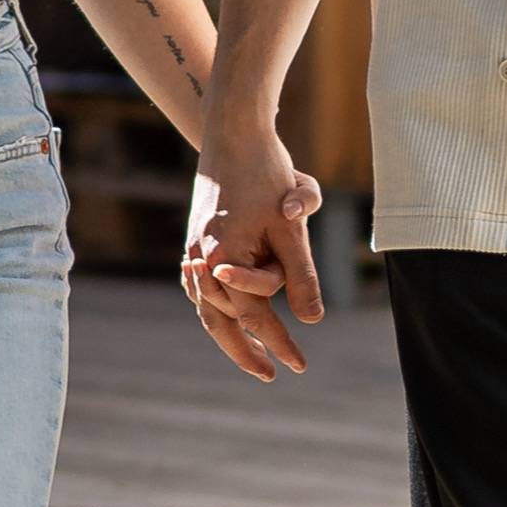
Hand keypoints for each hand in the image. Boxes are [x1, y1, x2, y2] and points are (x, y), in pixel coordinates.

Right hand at [182, 109, 318, 380]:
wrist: (233, 132)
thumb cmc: (266, 174)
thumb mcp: (291, 226)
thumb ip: (301, 274)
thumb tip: (313, 320)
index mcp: (223, 259)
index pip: (254, 317)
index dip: (278, 343)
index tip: (299, 366)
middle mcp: (201, 260)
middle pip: (219, 322)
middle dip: (245, 350)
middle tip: (269, 374)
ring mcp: (193, 249)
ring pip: (205, 306)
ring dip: (227, 332)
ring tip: (249, 351)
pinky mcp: (195, 238)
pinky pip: (200, 287)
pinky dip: (214, 305)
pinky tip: (225, 313)